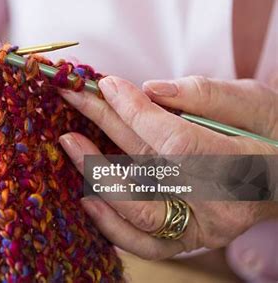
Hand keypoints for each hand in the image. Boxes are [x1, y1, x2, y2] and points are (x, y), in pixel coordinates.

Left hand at [59, 75, 277, 258]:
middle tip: (71, 100)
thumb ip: (204, 94)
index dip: (136, 112)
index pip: (175, 142)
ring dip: (97, 177)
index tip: (106, 84)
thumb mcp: (250, 102)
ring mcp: (199, 229)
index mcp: (240, 167)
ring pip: (139, 217)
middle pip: (147, 174)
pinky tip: (87, 196)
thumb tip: (150, 88)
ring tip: (69, 143)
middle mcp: (218, 207)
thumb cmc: (269, 132)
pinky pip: (142, 242)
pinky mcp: (185, 239)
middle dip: (104, 128)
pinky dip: (111, 223)